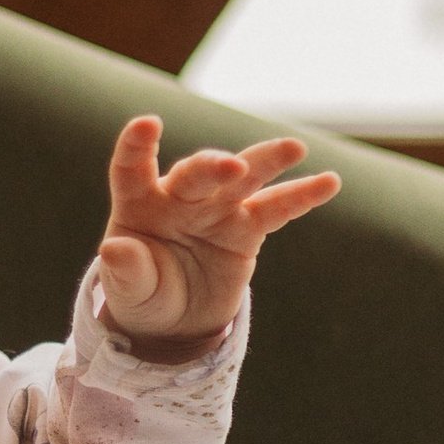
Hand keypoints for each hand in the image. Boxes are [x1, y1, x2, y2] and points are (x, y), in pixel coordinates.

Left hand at [96, 113, 339, 356]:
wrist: (174, 320)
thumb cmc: (143, 293)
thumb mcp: (129, 289)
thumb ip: (125, 269)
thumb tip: (114, 249)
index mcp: (138, 203)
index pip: (132, 167)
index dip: (137, 145)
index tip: (148, 124)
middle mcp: (179, 197)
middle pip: (197, 173)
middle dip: (214, 167)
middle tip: (233, 168)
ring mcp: (216, 209)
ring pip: (244, 178)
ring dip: (266, 161)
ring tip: (293, 148)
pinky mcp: (246, 228)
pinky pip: (277, 209)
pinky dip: (302, 196)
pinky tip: (329, 182)